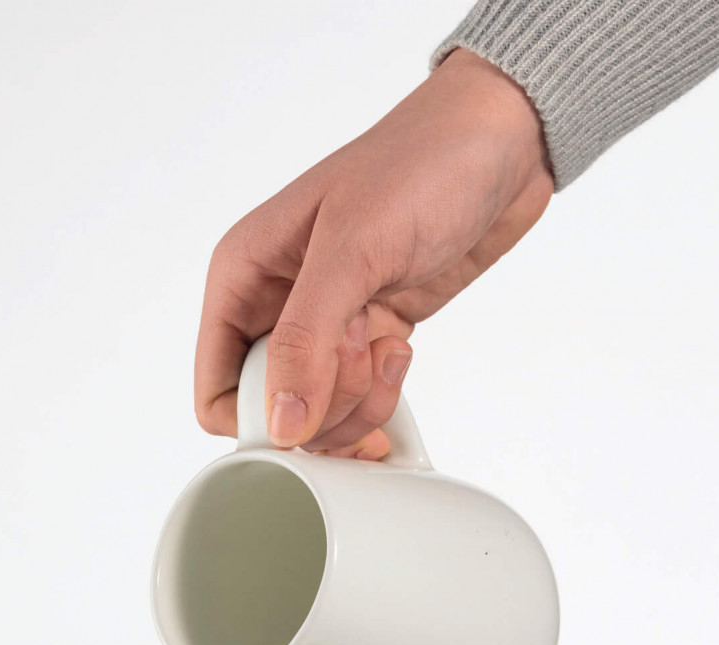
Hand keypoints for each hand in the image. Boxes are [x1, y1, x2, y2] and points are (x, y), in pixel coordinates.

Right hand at [195, 50, 551, 459]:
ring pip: (319, 417)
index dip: (262, 416)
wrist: (499, 144)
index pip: (218, 392)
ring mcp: (324, 326)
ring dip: (360, 402)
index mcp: (244, 275)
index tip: (309, 399)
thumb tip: (281, 425)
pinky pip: (359, 403)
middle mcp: (275, 305)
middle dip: (324, 404)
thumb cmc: (420, 165)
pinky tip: (401, 349)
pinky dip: (384, 396)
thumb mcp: (352, 248)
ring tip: (388, 344)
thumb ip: (305, 341)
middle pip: (274, 415)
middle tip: (361, 347)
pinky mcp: (368, 337)